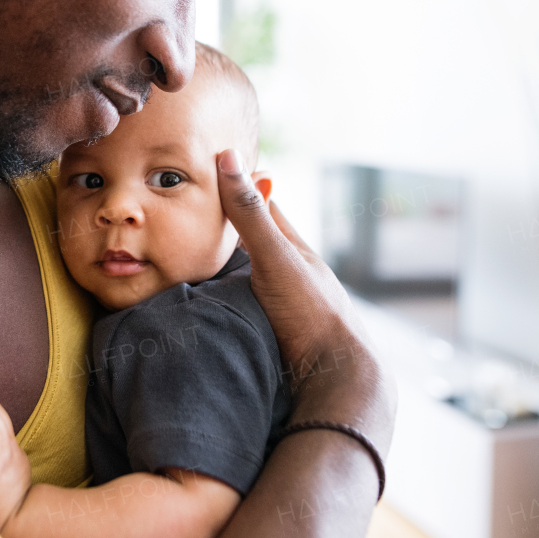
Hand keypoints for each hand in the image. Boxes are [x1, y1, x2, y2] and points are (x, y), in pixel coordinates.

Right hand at [216, 151, 394, 446]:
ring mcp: (288, 307)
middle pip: (261, 243)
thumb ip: (249, 213)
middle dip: (236, 228)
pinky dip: (233, 301)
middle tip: (203, 214)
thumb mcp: (275, 257)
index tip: (218, 169)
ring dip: (233, 270)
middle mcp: (293, 276)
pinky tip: (219, 308)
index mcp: (295, 252)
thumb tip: (228, 157)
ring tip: (201, 262)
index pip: (266, 208)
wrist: (337, 380)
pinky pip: (250, 309)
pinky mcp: (278, 337)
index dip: (242, 187)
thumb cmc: (311, 314)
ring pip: (255, 278)